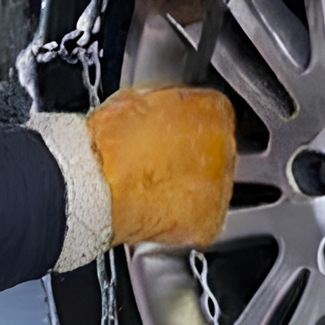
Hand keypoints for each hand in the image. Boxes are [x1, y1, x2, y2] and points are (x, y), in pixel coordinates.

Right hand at [88, 84, 235, 247]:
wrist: (100, 185)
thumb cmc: (109, 145)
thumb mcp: (133, 101)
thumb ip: (161, 106)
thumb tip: (156, 114)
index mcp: (212, 109)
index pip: (212, 114)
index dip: (186, 127)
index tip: (170, 137)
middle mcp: (224, 148)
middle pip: (216, 153)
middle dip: (191, 160)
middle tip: (159, 167)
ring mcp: (220, 188)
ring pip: (212, 188)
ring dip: (189, 191)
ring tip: (155, 192)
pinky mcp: (210, 223)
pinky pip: (202, 221)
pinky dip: (183, 222)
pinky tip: (157, 213)